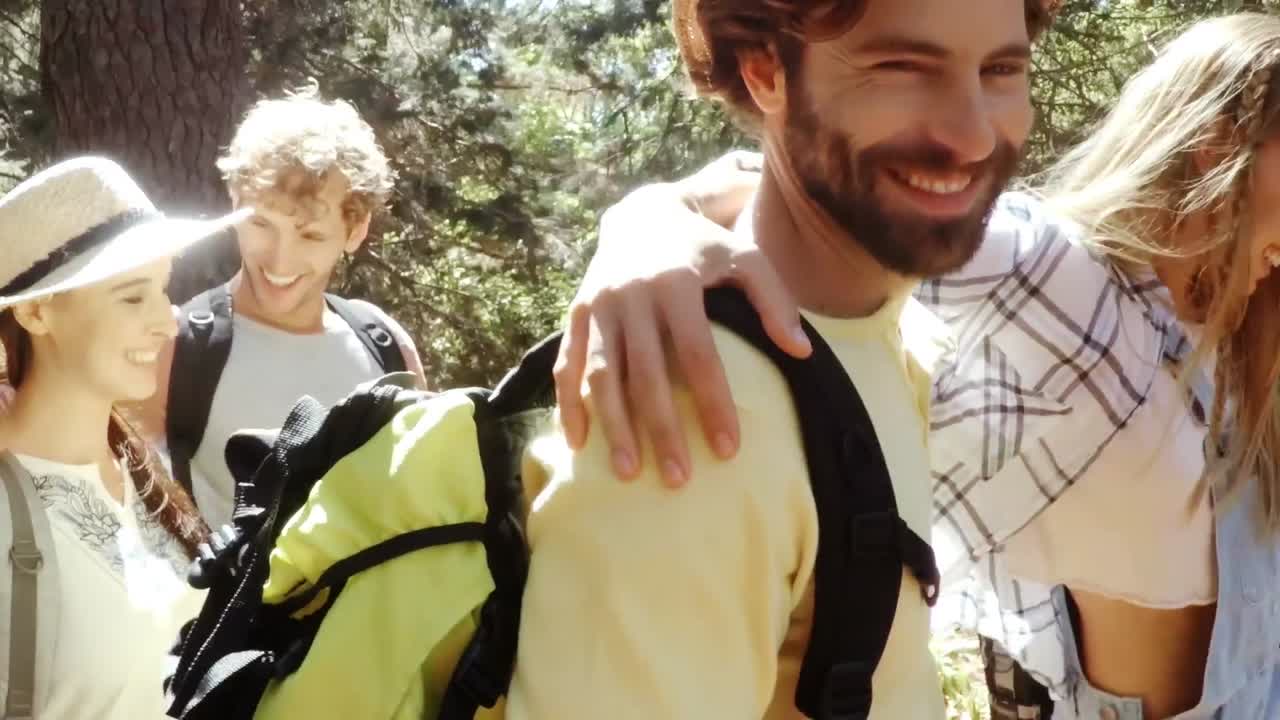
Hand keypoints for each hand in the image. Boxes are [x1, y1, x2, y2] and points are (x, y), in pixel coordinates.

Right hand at [553, 180, 808, 487]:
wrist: (640, 213)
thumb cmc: (702, 246)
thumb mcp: (745, 257)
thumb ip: (775, 300)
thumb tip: (800, 352)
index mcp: (674, 282)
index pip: (696, 353)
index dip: (712, 402)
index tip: (728, 449)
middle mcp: (630, 296)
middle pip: (646, 374)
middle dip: (661, 429)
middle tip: (678, 479)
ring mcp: (598, 307)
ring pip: (602, 376)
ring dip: (614, 426)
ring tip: (630, 472)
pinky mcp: (576, 316)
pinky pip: (567, 365)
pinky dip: (568, 404)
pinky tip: (579, 443)